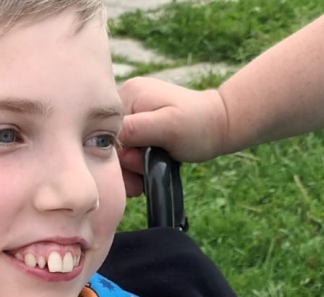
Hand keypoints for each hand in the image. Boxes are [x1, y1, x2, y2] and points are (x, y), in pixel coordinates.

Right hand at [118, 79, 230, 194]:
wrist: (219, 125)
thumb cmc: (198, 126)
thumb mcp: (167, 127)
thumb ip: (135, 130)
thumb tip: (107, 139)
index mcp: (128, 94)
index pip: (103, 133)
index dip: (116, 157)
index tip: (138, 168)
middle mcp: (125, 100)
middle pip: (109, 143)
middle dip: (125, 165)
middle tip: (145, 173)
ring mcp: (132, 113)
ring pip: (118, 150)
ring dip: (131, 169)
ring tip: (148, 174)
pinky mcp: (139, 125)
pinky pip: (127, 150)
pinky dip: (135, 165)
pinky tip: (147, 170)